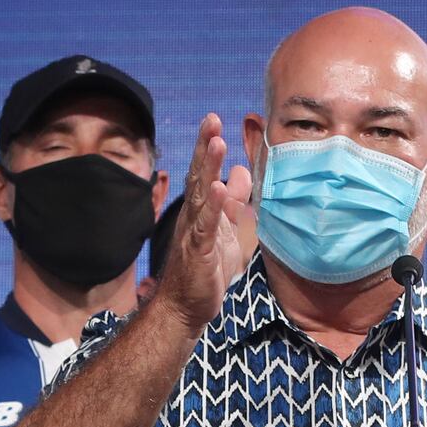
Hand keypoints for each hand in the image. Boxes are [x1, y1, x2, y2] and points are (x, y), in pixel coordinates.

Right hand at [156, 113, 253, 329]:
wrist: (186, 308)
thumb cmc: (205, 270)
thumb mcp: (228, 230)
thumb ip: (234, 202)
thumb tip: (241, 171)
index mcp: (201, 210)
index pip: (204, 172)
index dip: (208, 146)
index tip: (214, 120)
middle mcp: (193, 216)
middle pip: (199, 175)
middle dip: (205, 147)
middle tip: (211, 119)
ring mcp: (194, 233)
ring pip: (201, 195)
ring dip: (209, 169)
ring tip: (217, 143)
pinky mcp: (199, 252)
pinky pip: (206, 227)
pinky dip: (213, 208)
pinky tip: (218, 189)